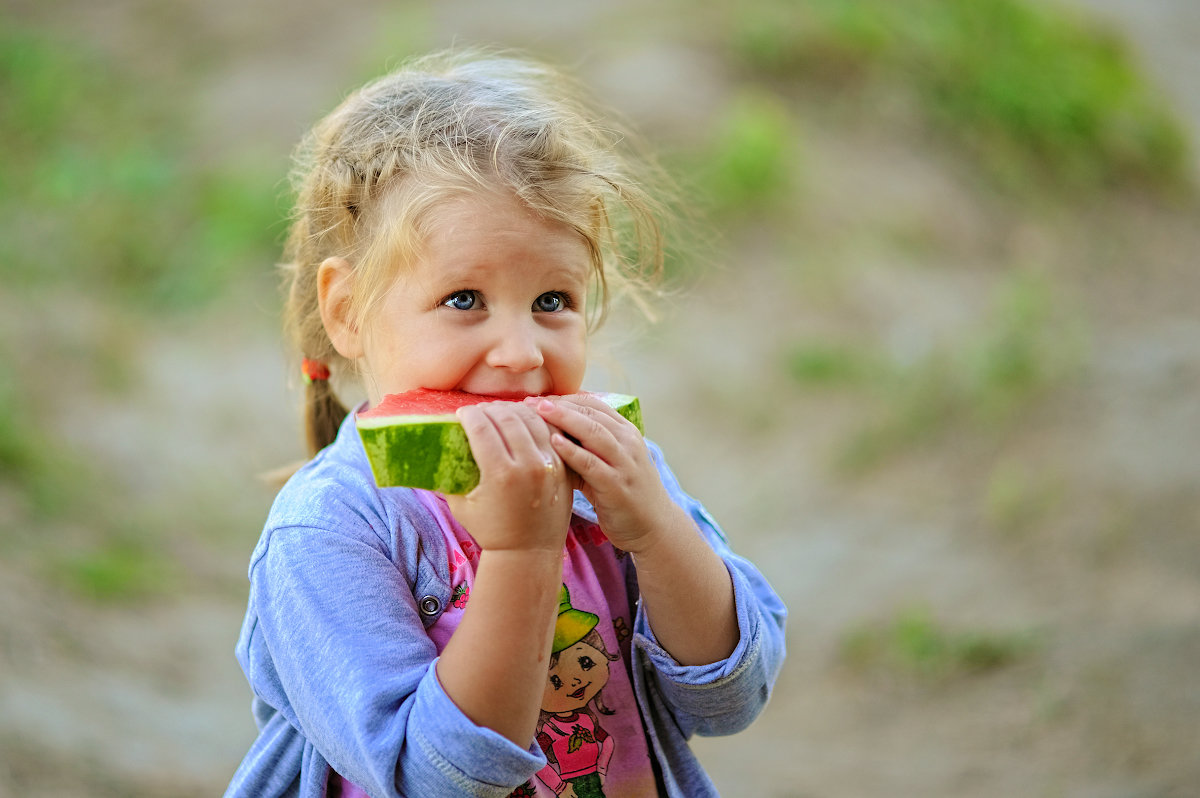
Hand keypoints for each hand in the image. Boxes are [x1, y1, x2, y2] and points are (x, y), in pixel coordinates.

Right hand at [445, 401, 572, 552]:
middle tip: (479, 411)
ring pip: (531, 419)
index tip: (461, 413)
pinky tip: (524, 419)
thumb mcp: (461, 505)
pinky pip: (550, 432)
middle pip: (507, 418)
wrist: (529, 553)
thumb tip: (434, 449)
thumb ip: (448, 476)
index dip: (469, 415)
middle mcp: (528, 467)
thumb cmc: (491, 531)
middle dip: (489, 409)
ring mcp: (549, 465)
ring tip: (500, 411)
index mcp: (500, 475)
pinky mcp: (563, 467)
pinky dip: (536, 420)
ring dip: (513, 410)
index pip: (482, 428)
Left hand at [530, 394, 681, 553]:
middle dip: (559, 405)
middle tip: (530, 402)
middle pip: (591, 413)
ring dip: (564, 419)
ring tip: (539, 412)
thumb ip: (584, 448)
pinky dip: (572, 451)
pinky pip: (592, 463)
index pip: (593, 404)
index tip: (537, 398)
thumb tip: (546, 433)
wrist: (653, 526)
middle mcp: (628, 443)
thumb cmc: (622, 493)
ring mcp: (624, 463)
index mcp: (626, 432)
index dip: (564, 399)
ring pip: (593, 432)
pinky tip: (553, 443)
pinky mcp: (617, 485)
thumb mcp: (607, 463)